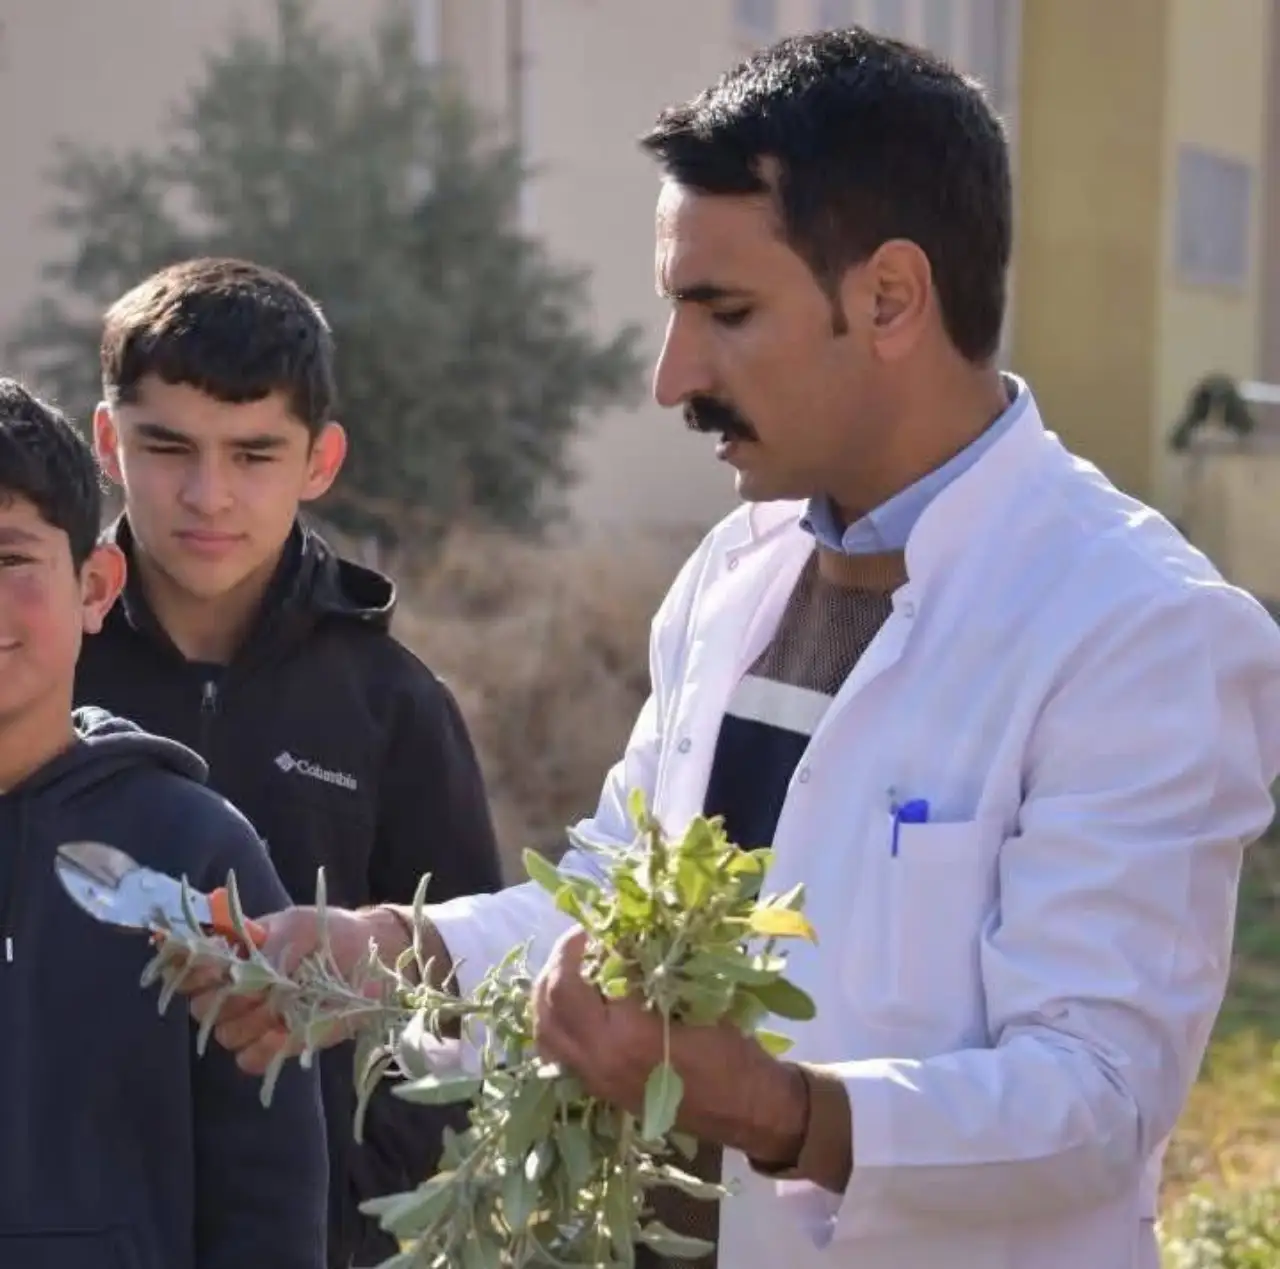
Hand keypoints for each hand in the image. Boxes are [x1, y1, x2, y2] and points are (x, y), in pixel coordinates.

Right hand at [177, 905, 406, 1074]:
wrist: (375, 957)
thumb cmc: (331, 932)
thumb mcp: (297, 927)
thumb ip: (265, 949)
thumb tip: (235, 971)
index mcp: (234, 953)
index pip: (189, 967)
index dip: (189, 970)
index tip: (211, 967)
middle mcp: (237, 989)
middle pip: (202, 1008)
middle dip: (228, 998)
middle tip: (263, 985)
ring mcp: (257, 1019)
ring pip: (225, 1035)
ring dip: (252, 1021)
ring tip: (284, 1003)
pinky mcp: (278, 1045)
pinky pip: (250, 1060)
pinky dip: (265, 1048)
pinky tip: (288, 1030)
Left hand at [530, 927, 807, 1163]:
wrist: (744, 1108)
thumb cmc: (728, 1050)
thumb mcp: (695, 1000)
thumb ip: (652, 973)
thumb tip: (622, 939)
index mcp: (624, 1035)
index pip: (575, 982)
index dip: (578, 947)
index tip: (591, 926)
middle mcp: (599, 1059)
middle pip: (549, 1005)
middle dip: (556, 965)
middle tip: (577, 942)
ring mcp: (595, 1079)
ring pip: (545, 1033)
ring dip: (547, 995)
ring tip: (569, 968)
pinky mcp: (599, 1089)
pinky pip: (558, 1053)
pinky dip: (557, 1023)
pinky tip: (579, 1004)